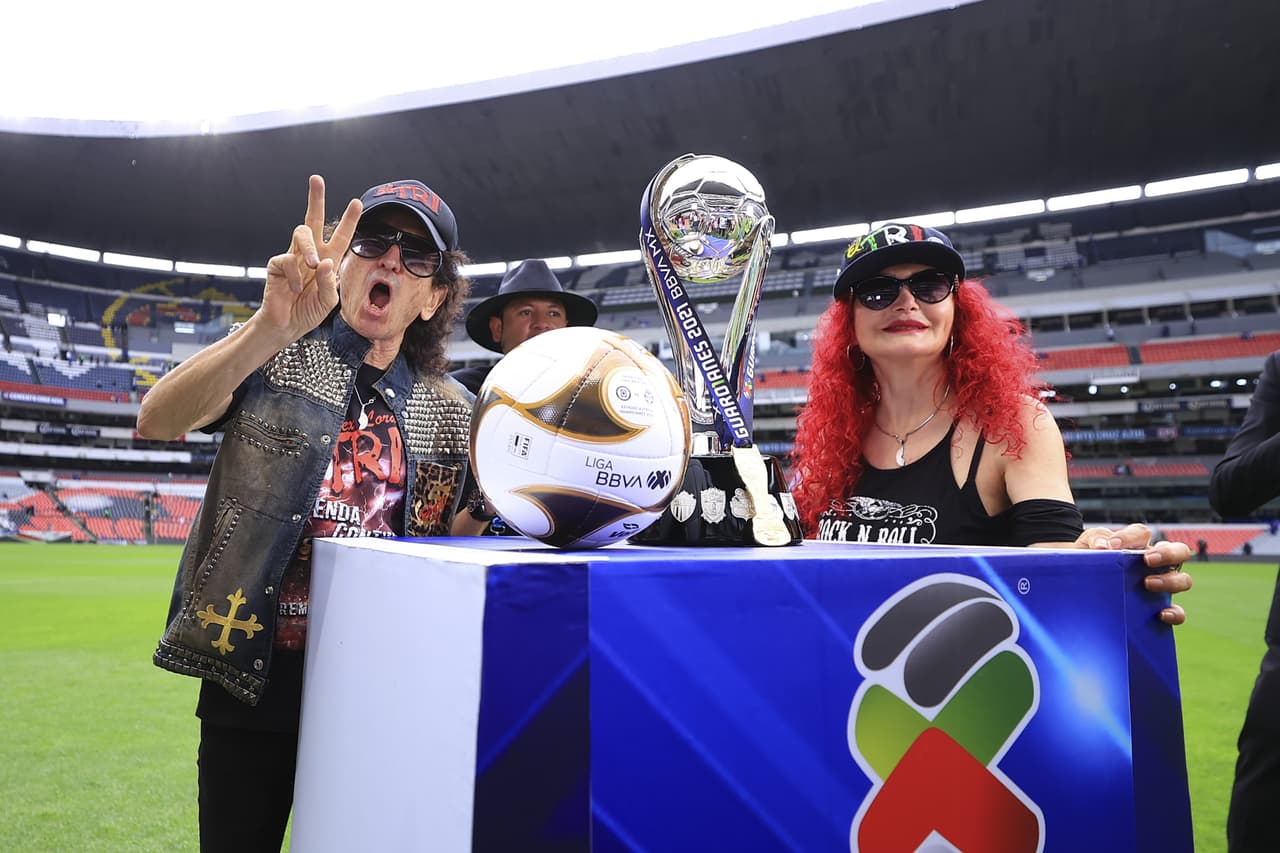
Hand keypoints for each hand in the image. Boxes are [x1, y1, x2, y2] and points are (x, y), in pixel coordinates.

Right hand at [260, 175, 362, 343]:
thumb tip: (325, 262)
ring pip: (300, 233)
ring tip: (313, 264)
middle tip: (317, 179)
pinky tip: (297, 289)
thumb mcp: (328, 301)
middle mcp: (310, 254)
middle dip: (315, 199)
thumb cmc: (309, 311)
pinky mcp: (277, 265)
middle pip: (312, 219)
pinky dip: (296, 276)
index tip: (357, 202)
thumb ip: (330, 283)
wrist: (287, 326)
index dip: (349, 220)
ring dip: (309, 247)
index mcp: (328, 260)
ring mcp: (292, 257)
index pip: (340, 236)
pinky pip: (287, 260)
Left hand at [1075, 523, 1191, 625]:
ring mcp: (1161, 585)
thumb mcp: (1086, 545)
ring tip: (1147, 584)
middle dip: (1168, 553)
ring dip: (1169, 581)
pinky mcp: (1160, 608)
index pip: (1142, 533)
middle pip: (1179, 551)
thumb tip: (1103, 546)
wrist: (1076, 586)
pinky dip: (1175, 612)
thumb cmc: (1086, 561)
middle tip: (1148, 560)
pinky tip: (1161, 614)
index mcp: (1137, 544)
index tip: (1114, 546)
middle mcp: (1156, 563)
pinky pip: (1178, 611)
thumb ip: (1095, 539)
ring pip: (1183, 580)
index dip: (1131, 537)